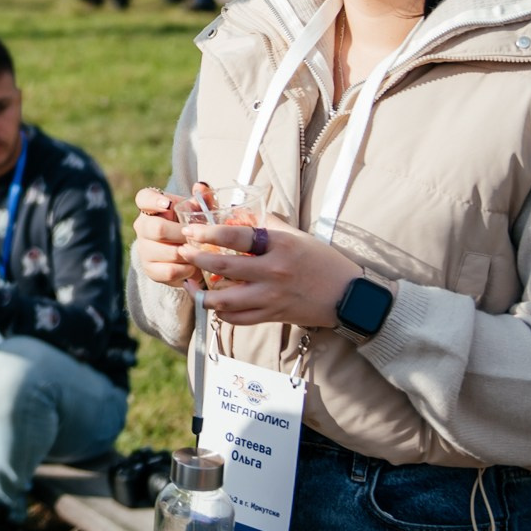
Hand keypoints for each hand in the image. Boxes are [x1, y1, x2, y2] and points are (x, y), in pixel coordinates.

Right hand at [131, 186, 203, 289]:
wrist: (189, 256)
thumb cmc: (193, 227)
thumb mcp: (200, 212)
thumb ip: (202, 200)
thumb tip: (200, 187)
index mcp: (151, 208)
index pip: (144, 198)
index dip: (154, 200)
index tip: (168, 204)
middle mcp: (143, 227)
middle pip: (157, 228)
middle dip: (181, 234)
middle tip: (196, 236)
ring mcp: (144, 249)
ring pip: (166, 251)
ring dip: (187, 253)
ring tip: (198, 252)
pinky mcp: (150, 269)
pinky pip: (170, 271)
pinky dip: (186, 270)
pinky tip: (193, 266)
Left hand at [176, 220, 362, 328]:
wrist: (348, 296)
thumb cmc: (322, 261)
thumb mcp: (296, 235)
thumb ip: (266, 223)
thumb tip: (238, 211)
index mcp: (280, 246)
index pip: (235, 237)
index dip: (207, 232)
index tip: (190, 229)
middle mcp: (273, 272)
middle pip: (223, 268)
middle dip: (196, 258)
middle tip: (183, 251)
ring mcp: (271, 297)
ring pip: (224, 300)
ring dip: (201, 293)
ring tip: (190, 282)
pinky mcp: (271, 316)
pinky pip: (237, 319)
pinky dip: (220, 312)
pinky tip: (213, 302)